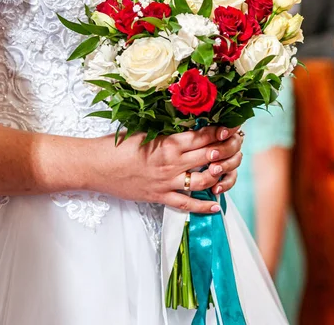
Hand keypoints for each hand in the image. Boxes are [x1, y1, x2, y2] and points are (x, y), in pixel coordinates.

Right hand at [92, 127, 243, 213]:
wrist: (95, 166)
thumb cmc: (116, 146)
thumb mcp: (144, 132)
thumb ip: (167, 132)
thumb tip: (188, 127)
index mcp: (168, 143)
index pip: (203, 136)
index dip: (221, 131)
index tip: (233, 128)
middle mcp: (172, 163)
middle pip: (210, 156)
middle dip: (228, 149)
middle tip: (238, 144)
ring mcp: (167, 182)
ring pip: (204, 180)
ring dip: (221, 175)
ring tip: (230, 168)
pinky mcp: (159, 197)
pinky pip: (186, 204)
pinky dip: (203, 206)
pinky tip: (216, 205)